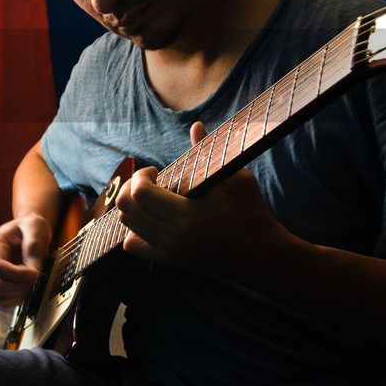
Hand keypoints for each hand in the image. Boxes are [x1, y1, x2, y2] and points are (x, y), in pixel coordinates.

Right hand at [0, 215, 51, 308]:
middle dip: (19, 286)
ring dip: (17, 295)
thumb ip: (34, 246)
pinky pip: (0, 301)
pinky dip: (15, 300)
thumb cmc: (31, 227)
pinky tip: (26, 290)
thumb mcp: (36, 227)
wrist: (30, 231)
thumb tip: (34, 270)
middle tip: (37, 279)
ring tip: (32, 284)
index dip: (17, 274)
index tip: (36, 274)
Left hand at [116, 121, 292, 275]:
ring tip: (153, 195)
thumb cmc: (250, 211)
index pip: (139, 194)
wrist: (259, 252)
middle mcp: (173, 237)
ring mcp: (169, 252)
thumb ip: (209, 152)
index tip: (157, 170)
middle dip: (132, 187)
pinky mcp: (168, 260)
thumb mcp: (235, 178)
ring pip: (126, 224)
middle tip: (151, 180)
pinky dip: (134, 228)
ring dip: (134, 204)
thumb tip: (195, 125)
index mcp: (188, 216)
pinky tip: (152, 217)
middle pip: (126, 208)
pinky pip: (132, 245)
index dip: (141, 175)